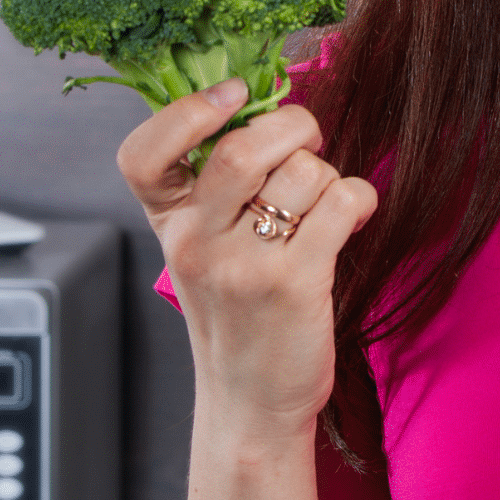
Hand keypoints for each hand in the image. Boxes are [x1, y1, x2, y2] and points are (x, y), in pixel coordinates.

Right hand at [117, 78, 377, 452]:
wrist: (251, 403)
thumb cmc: (238, 313)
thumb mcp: (204, 248)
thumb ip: (215, 186)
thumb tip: (265, 104)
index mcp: (169, 224)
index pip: (141, 154)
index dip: (186, 111)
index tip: (232, 96)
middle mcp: (197, 241)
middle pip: (243, 148)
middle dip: (293, 127)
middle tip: (306, 142)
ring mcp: (245, 264)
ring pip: (303, 171)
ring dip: (328, 175)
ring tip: (323, 205)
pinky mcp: (295, 283)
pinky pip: (341, 201)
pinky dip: (358, 199)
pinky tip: (349, 220)